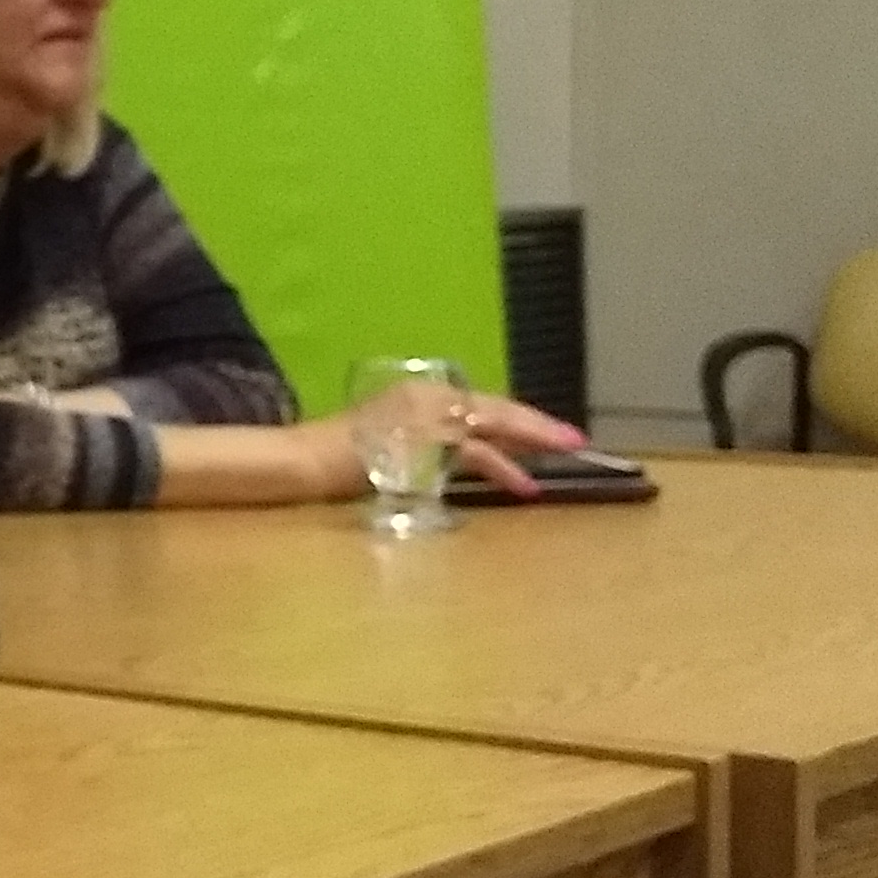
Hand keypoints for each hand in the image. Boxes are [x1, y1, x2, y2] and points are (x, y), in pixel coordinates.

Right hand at [318, 388, 587, 500]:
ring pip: (489, 426)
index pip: (479, 403)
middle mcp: (425, 397)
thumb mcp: (390, 440)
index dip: (518, 417)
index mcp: (418, 393)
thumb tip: (467, 458)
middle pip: (493, 408)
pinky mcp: (420, 441)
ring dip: (529, 441)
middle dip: (537, 425)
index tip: (549, 431)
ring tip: (562, 456)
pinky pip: (471, 454)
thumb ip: (428, 444)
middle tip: (576, 438)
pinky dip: (501, 468)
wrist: (302, 460)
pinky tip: (524, 484)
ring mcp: (423, 417)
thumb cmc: (338, 456)